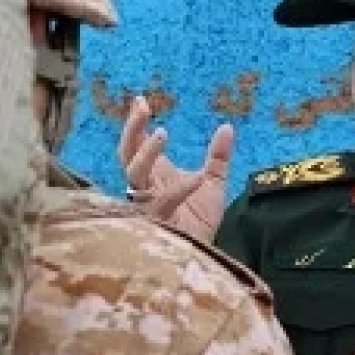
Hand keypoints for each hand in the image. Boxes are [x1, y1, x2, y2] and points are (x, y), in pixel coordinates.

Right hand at [117, 95, 232, 240]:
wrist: (201, 255)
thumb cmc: (197, 222)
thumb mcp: (213, 183)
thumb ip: (217, 157)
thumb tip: (228, 127)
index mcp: (153, 175)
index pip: (135, 144)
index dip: (135, 122)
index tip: (140, 99)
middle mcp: (144, 187)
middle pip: (127, 154)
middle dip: (131, 130)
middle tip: (142, 108)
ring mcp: (147, 204)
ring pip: (133, 174)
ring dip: (145, 153)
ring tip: (162, 133)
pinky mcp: (157, 222)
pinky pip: (164, 202)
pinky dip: (181, 189)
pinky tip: (198, 178)